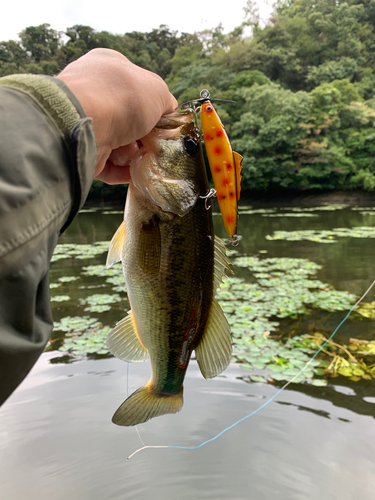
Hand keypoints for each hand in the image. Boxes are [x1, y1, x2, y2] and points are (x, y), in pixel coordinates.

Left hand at [57, 48, 177, 183]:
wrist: (84, 122)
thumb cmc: (123, 97)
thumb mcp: (158, 90)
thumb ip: (166, 102)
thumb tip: (167, 113)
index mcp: (108, 67)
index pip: (136, 87)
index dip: (152, 107)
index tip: (163, 123)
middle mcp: (93, 91)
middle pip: (128, 119)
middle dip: (143, 134)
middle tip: (154, 144)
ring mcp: (84, 120)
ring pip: (118, 142)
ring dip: (132, 153)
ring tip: (138, 157)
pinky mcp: (80, 148)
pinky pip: (106, 162)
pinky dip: (121, 170)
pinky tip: (132, 173)